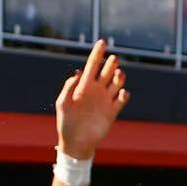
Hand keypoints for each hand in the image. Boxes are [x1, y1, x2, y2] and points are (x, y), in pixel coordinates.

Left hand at [55, 38, 128, 160]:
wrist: (76, 143)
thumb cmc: (66, 123)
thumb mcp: (63, 104)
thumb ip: (68, 87)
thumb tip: (78, 73)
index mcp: (84, 85)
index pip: (93, 65)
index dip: (98, 53)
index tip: (103, 42)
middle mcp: (97, 90)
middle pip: (108, 70)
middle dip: (112, 63)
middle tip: (113, 61)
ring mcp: (105, 100)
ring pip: (117, 82)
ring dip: (119, 77)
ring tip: (118, 75)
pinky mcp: (112, 112)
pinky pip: (121, 100)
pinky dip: (124, 94)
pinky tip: (122, 93)